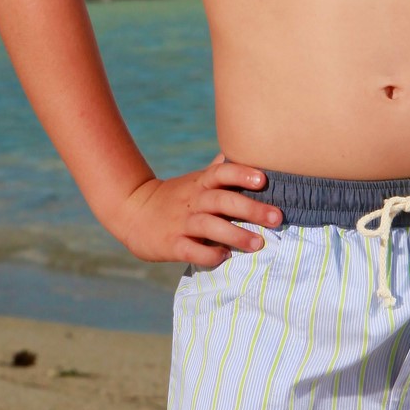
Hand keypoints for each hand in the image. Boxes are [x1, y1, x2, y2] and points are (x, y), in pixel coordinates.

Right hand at [117, 151, 282, 266]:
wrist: (132, 211)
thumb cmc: (175, 197)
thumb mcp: (195, 180)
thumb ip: (220, 170)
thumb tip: (246, 152)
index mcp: (200, 184)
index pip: (221, 173)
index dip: (242, 174)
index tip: (263, 180)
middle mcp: (193, 201)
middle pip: (222, 200)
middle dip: (251, 209)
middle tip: (276, 217)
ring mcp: (181, 223)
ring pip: (209, 226)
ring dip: (235, 235)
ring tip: (258, 244)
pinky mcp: (172, 244)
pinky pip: (192, 249)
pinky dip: (209, 254)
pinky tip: (225, 257)